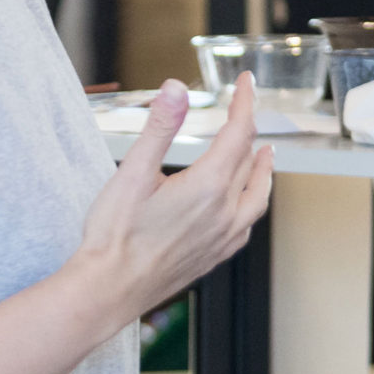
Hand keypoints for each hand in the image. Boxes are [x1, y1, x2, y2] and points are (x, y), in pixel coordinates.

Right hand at [74, 74, 276, 322]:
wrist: (109, 290)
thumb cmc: (115, 236)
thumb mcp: (132, 173)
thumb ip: (159, 128)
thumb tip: (175, 89)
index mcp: (209, 186)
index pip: (239, 132)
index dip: (243, 103)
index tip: (244, 82)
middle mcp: (226, 212)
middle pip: (248, 160)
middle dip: (247, 129)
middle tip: (243, 109)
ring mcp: (225, 237)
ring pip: (257, 195)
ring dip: (262, 170)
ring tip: (264, 154)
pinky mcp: (217, 255)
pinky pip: (247, 222)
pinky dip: (253, 202)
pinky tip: (244, 204)